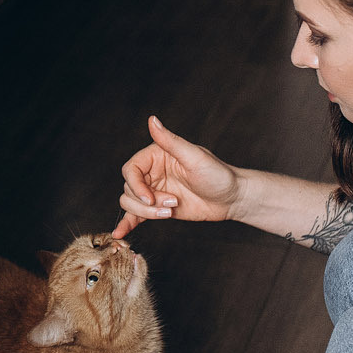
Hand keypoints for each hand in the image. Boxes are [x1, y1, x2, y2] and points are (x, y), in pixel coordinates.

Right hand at [112, 115, 241, 236]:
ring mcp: (154, 191)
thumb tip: (152, 120)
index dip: (136, 185)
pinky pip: (136, 215)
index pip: (131, 170)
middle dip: (146, 202)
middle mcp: (152, 172)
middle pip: (129, 188)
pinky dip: (127, 223)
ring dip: (146, 212)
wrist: (232, 199)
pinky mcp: (158, 208)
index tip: (149, 197)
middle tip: (171, 205)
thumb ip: (170, 140)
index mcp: (156, 155)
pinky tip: (120, 233)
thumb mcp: (194, 157)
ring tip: (170, 212)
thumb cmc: (218, 174)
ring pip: (131, 202)